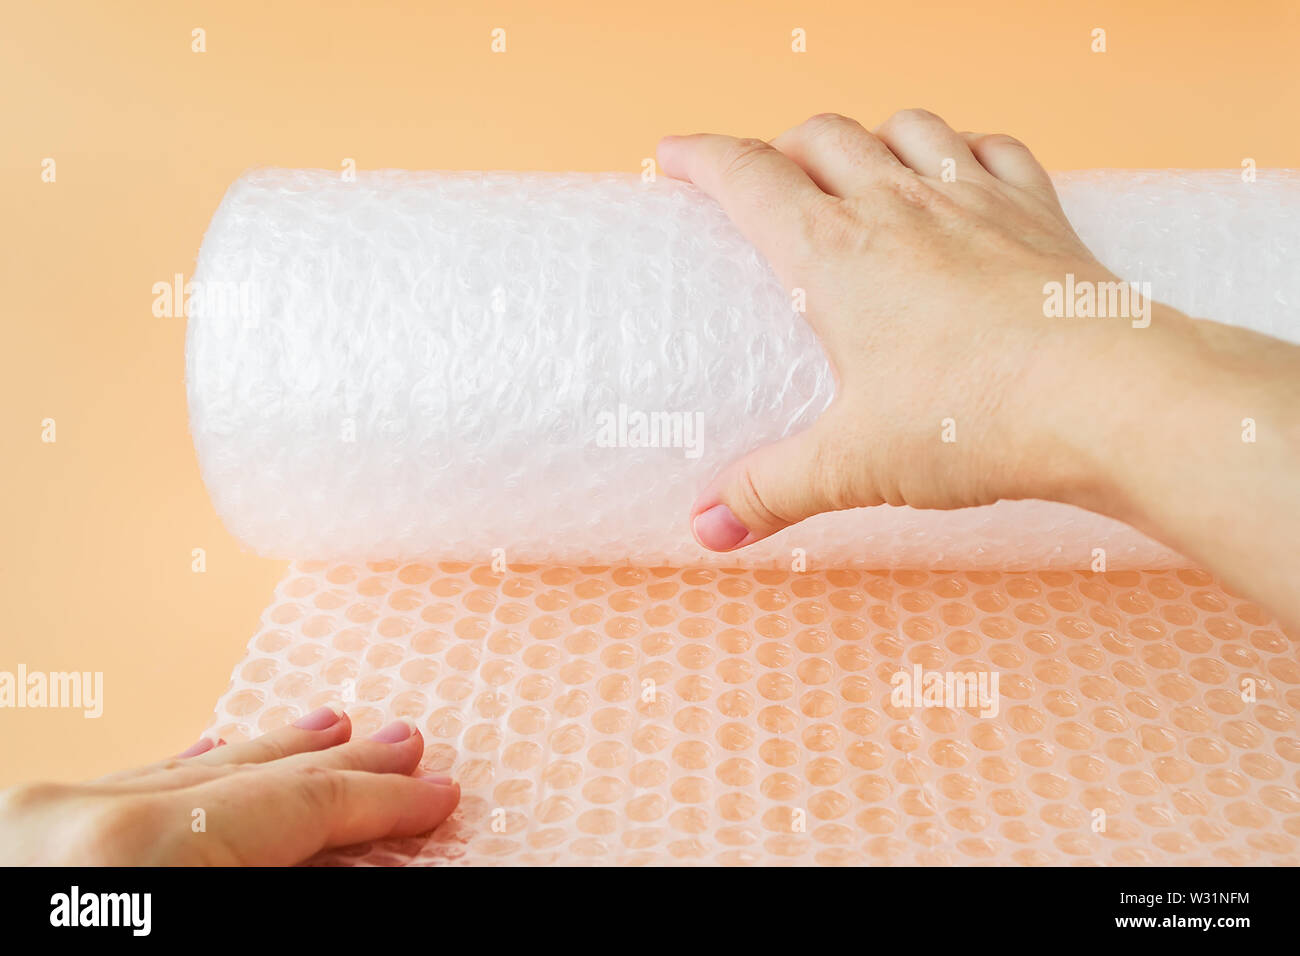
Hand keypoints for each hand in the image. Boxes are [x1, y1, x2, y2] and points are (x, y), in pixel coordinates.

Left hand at [0, 706, 458, 864]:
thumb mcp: (196, 938)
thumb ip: (289, 906)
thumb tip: (361, 876)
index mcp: (135, 857)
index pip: (293, 808)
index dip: (376, 804)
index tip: (434, 797)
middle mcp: (78, 819)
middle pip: (247, 778)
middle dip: (338, 765)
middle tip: (404, 747)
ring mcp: (30, 821)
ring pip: (182, 772)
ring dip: (269, 757)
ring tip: (332, 728)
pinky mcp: (7, 834)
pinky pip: (119, 788)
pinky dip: (184, 774)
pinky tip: (214, 753)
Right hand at [661, 111, 1299, 629]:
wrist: (1111, 397)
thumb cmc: (977, 421)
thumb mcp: (854, 464)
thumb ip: (770, 492)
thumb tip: (707, 530)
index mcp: (837, 252)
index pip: (748, 175)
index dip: (700, 156)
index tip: (672, 154)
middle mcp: (899, 204)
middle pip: (821, 138)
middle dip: (779, 148)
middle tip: (763, 181)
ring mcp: (973, 199)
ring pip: (903, 127)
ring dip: (866, 137)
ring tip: (854, 168)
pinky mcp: (1036, 211)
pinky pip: (992, 147)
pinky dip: (963, 147)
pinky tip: (959, 171)